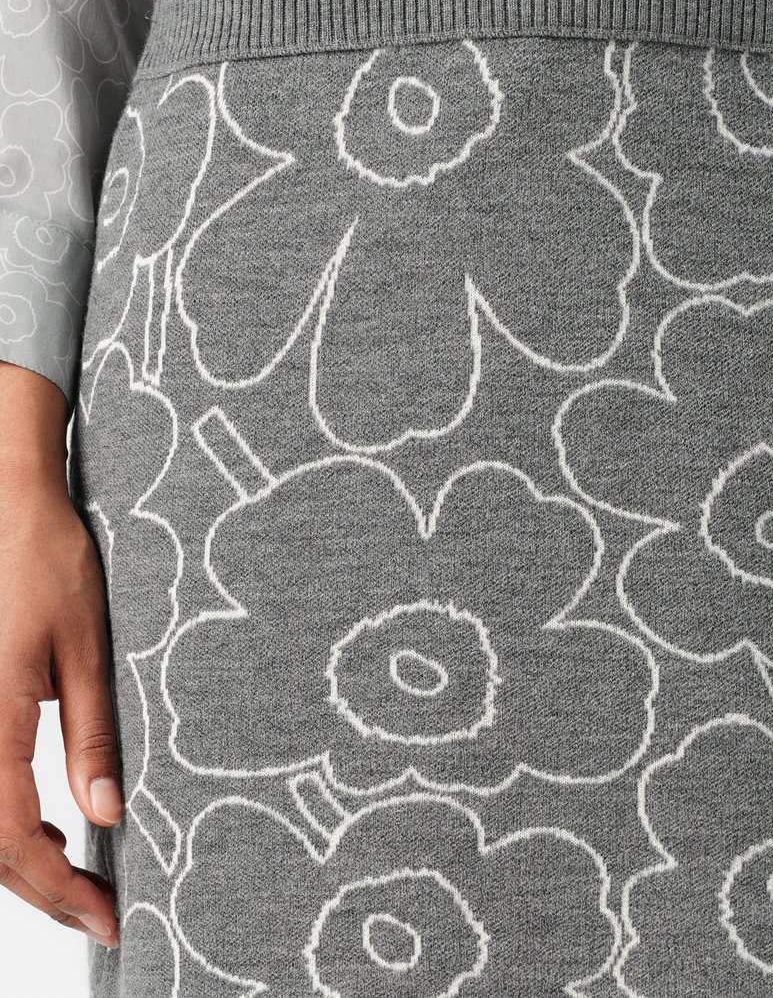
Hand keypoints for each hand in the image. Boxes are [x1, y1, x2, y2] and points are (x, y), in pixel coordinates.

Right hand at [0, 362, 121, 947]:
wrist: (6, 504)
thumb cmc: (47, 562)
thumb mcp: (86, 649)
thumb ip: (92, 736)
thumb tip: (108, 814)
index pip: (15, 842)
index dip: (62, 894)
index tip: (109, 920)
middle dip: (44, 887)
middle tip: (101, 906)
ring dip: (20, 856)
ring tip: (79, 868)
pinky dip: (5, 817)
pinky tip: (44, 817)